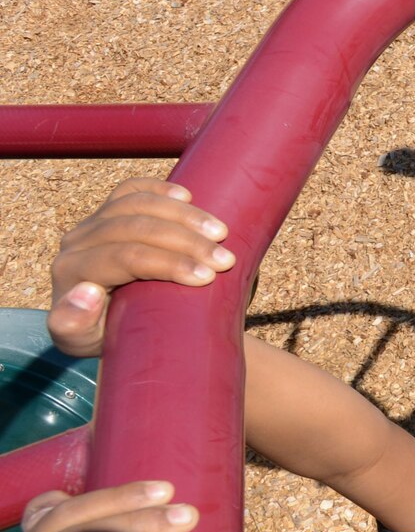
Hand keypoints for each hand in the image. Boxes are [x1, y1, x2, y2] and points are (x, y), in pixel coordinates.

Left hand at [49, 179, 235, 358]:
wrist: (107, 322)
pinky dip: (159, 188)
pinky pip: (131, 189)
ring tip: (221, 232)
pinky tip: (186, 194)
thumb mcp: (82, 343)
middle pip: (135, 228)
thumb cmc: (102, 335)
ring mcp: (94, 221)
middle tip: (225, 260)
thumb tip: (88, 291)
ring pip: (137, 204)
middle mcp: (78, 241)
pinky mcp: (108, 210)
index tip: (207, 277)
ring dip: (184, 214)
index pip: (123, 257)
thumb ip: (72, 326)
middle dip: (186, 241)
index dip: (168, 263)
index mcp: (71, 270)